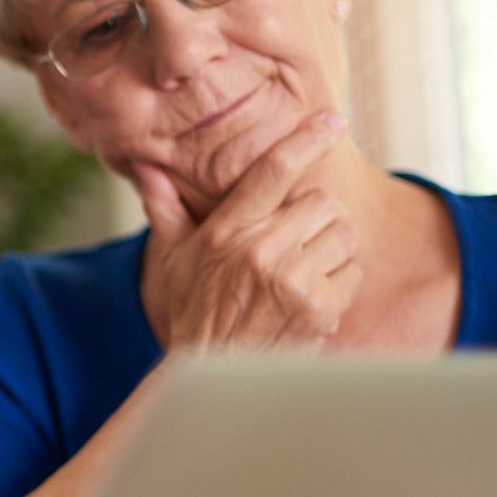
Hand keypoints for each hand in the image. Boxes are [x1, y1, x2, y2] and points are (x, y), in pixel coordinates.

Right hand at [134, 111, 359, 349]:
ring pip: (343, 235)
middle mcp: (258, 250)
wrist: (212, 374)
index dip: (305, 141)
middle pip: (322, 202)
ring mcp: (291, 279)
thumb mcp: (173, 258)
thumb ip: (165, 208)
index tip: (331, 122)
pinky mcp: (317, 307)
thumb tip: (146, 168)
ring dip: (332, 250)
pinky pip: (351, 272)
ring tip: (304, 271)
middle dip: (318, 217)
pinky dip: (340, 283)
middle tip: (301, 237)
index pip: (272, 171)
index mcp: (226, 230)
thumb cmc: (193, 312)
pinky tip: (312, 298)